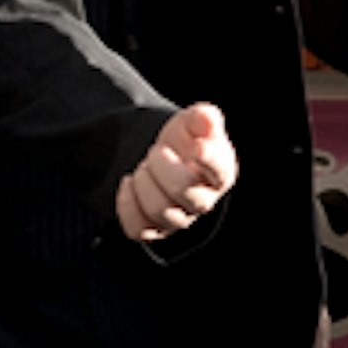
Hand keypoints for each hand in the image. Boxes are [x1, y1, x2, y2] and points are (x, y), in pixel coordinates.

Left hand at [117, 103, 235, 241]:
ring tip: (145, 167)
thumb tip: (208, 118)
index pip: (220, 173)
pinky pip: (137, 228)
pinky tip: (128, 183)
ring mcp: (180, 219)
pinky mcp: (155, 230)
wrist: (167, 157)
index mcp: (221, 173)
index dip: (208, 161)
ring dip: (144, 182)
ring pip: (159, 211)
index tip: (197, 146)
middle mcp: (204, 201)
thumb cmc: (187, 139)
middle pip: (183, 191)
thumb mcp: (194, 121)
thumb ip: (203, 117)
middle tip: (157, 150)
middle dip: (162, 165)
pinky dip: (127, 204)